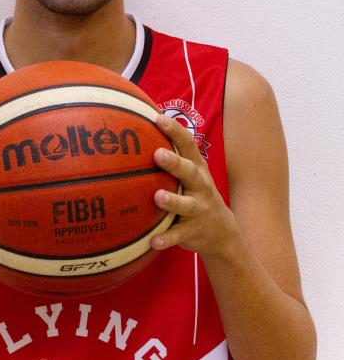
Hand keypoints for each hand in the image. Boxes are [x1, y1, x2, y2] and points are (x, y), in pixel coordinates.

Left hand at [150, 113, 240, 258]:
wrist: (223, 232)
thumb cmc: (194, 194)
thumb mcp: (189, 174)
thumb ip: (172, 155)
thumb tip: (138, 127)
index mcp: (197, 168)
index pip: (188, 145)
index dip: (175, 130)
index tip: (159, 118)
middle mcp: (201, 186)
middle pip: (189, 172)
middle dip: (175, 163)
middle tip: (158, 154)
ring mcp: (199, 209)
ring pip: (186, 204)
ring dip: (172, 201)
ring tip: (158, 197)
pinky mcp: (194, 231)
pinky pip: (179, 235)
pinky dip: (166, 238)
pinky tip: (153, 241)